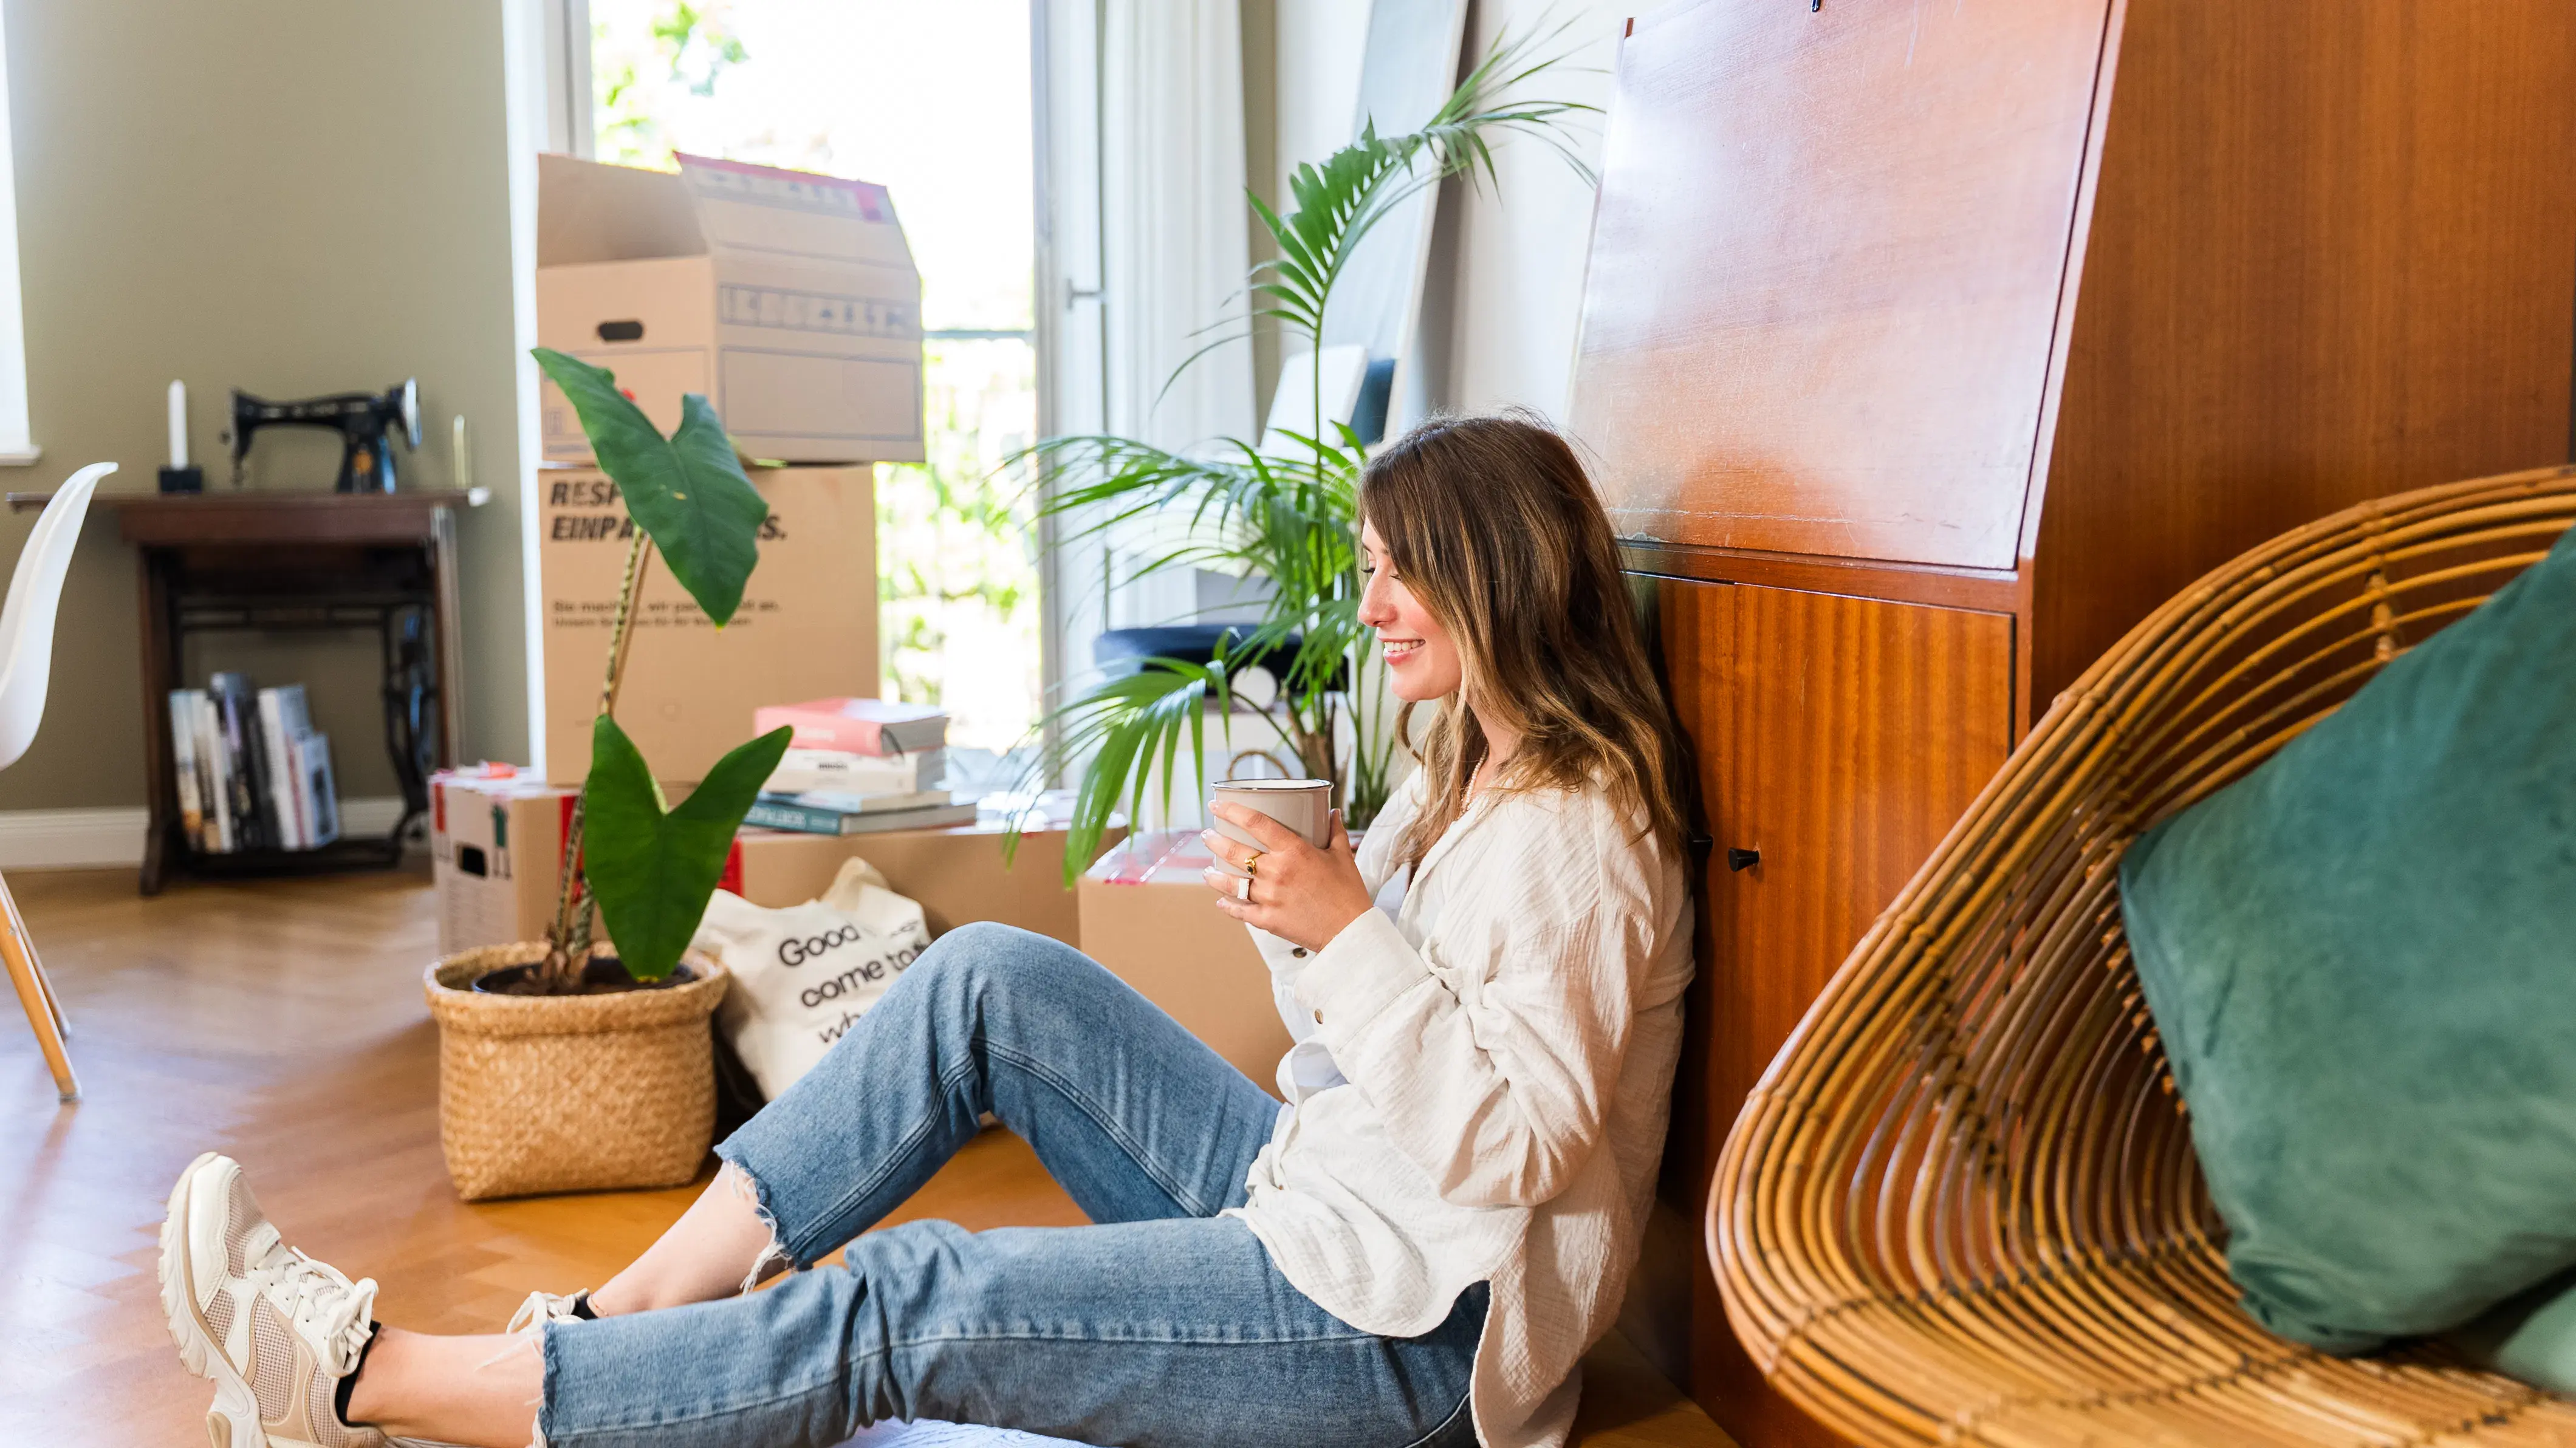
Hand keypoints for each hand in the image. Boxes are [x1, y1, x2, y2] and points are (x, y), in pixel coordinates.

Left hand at [1202, 805, 1374, 953]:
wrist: (1351, 932)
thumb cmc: (1348, 893)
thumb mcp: (1343, 856)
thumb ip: (1335, 832)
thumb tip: (1332, 812)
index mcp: (1294, 851)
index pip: (1255, 823)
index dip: (1232, 811)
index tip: (1216, 806)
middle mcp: (1276, 872)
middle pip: (1234, 851)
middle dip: (1215, 841)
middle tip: (1207, 836)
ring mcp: (1269, 897)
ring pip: (1230, 883)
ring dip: (1213, 875)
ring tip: (1207, 870)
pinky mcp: (1267, 920)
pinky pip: (1239, 911)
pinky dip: (1227, 906)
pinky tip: (1220, 901)